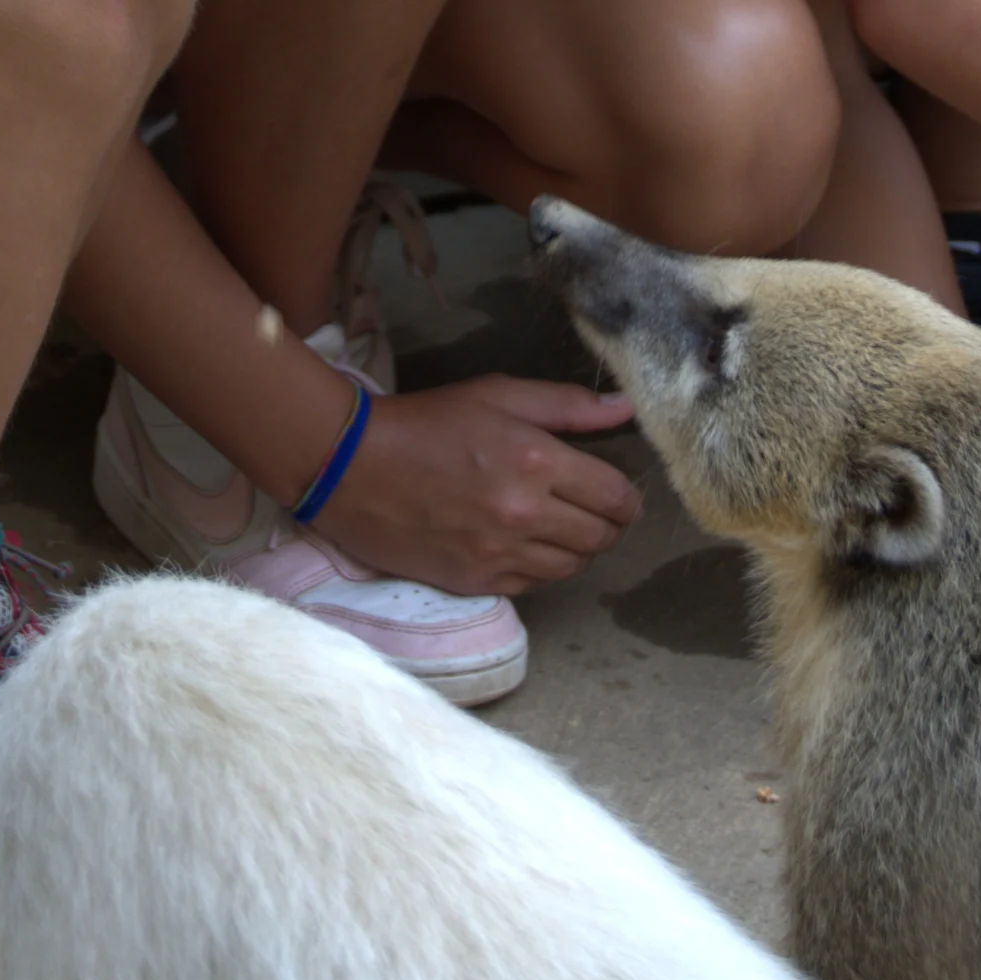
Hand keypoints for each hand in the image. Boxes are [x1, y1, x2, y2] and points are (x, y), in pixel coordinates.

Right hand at [324, 376, 641, 595]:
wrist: (351, 468)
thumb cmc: (427, 423)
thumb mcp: (497, 394)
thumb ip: (567, 405)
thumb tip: (626, 409)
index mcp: (536, 459)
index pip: (616, 497)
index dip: (628, 498)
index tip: (620, 493)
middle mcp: (524, 512)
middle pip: (602, 537)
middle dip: (609, 524)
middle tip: (593, 509)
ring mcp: (500, 552)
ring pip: (574, 566)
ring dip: (579, 549)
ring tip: (561, 527)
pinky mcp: (476, 581)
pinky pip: (536, 585)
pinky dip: (542, 567)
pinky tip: (527, 545)